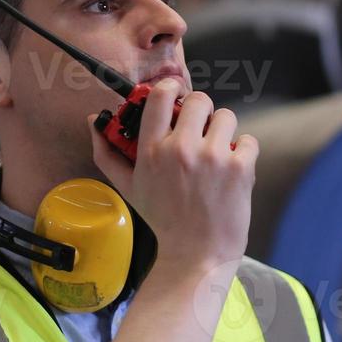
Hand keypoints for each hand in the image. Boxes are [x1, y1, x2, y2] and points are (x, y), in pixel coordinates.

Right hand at [88, 78, 258, 270]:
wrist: (197, 254)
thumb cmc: (164, 220)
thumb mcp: (129, 187)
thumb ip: (108, 153)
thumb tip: (93, 123)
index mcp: (152, 151)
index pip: (160, 96)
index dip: (170, 88)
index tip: (175, 93)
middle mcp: (181, 149)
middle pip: (199, 100)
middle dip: (201, 112)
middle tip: (200, 131)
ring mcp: (213, 157)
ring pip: (226, 116)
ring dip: (223, 131)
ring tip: (216, 153)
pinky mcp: (239, 168)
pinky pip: (248, 140)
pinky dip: (244, 152)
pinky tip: (232, 169)